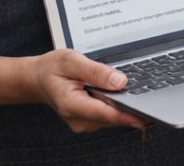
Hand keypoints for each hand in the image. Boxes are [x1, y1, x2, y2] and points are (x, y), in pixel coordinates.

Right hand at [26, 49, 143, 132]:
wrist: (38, 78)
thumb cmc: (52, 68)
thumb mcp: (72, 61)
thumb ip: (96, 71)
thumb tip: (120, 81)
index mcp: (72, 104)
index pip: (105, 114)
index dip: (127, 115)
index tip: (145, 115)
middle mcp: (78, 119)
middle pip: (112, 117)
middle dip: (129, 105)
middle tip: (144, 91)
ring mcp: (83, 122)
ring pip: (112, 117)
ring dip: (123, 105)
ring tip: (127, 87)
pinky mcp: (88, 120)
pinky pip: (108, 115)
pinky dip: (116, 105)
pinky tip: (118, 92)